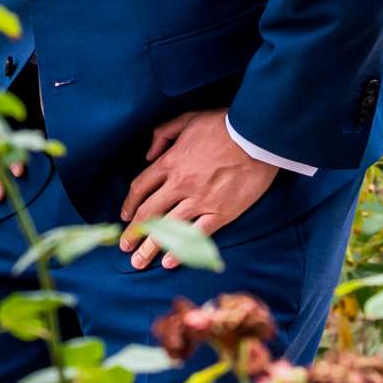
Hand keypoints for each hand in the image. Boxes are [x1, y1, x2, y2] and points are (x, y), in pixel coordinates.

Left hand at [118, 110, 275, 268]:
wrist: (257, 136)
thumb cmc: (224, 125)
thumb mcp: (187, 119)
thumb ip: (163, 134)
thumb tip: (149, 155)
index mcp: (170, 162)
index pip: (140, 188)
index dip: (129, 204)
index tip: (124, 217)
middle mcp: (180, 184)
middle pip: (149, 213)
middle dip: (134, 233)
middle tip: (124, 247)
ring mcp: (200, 200)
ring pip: (168, 228)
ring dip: (150, 247)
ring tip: (138, 263)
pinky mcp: (221, 212)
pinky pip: (196, 235)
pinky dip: (181, 250)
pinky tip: (169, 262)